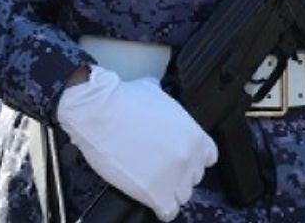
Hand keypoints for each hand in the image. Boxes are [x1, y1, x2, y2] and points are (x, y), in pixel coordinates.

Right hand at [56, 65, 214, 219]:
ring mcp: (174, 178)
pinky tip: (148, 195)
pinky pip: (168, 211)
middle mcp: (189, 159)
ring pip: (181, 195)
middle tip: (156, 164)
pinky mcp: (155, 193)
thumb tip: (162, 101)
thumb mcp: (154, 92)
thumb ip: (167, 105)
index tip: (176, 156)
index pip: (207, 157)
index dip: (189, 157)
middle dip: (175, 172)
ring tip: (148, 179)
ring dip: (166, 189)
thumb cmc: (120, 100)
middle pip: (192, 177)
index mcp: (195, 136)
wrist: (97, 110)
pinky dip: (159, 207)